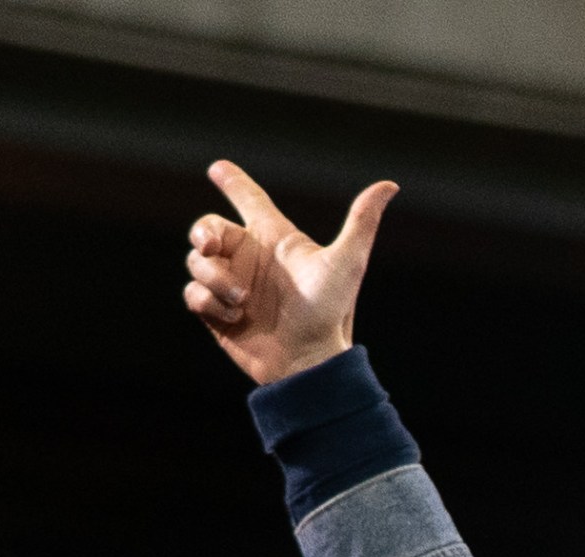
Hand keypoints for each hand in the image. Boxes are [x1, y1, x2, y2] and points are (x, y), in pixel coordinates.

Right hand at [183, 160, 397, 386]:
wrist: (309, 360)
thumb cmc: (329, 311)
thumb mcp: (347, 262)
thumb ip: (362, 221)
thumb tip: (391, 184)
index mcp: (275, 239)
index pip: (250, 200)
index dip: (233, 182)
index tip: (218, 168)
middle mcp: (250, 257)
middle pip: (207, 227)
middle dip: (202, 232)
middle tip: (209, 245)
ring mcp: (231, 284)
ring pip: (197, 262)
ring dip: (215, 277)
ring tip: (243, 300)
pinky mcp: (217, 312)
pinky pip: (194, 294)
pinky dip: (209, 302)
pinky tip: (235, 316)